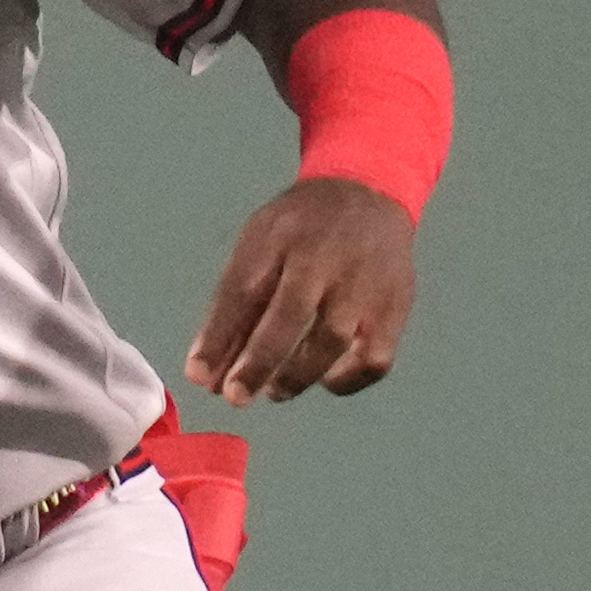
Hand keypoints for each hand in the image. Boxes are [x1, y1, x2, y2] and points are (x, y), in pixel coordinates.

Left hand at [184, 175, 417, 405]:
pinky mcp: (395, 307)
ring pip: (331, 339)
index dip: (217, 337)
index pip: (240, 290)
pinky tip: (325, 381)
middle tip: (233, 397)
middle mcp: (321, 257)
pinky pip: (374, 356)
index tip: (196, 376)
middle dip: (257, 362)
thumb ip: (235, 302)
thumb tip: (208, 365)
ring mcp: (362, 283)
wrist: (367, 193)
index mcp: (276, 236)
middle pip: (287, 315)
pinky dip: (348, 379)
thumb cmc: (300, 229)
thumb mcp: (259, 243)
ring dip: (298, 375)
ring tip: (273, 392)